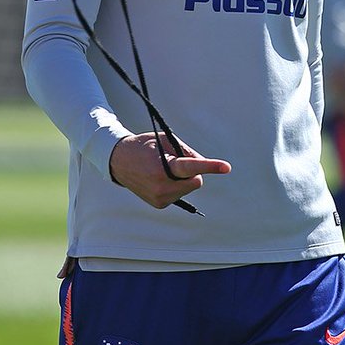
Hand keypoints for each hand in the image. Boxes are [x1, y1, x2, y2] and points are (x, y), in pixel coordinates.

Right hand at [109, 132, 230, 208]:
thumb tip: (202, 164)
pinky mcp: (159, 205)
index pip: (191, 167)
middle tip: (173, 161)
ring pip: (189, 188)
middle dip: (192, 171)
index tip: (227, 167)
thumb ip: (186, 151)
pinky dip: (176, 186)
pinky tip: (160, 180)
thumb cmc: (143, 147)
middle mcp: (161, 187)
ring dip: (183, 179)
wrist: (118, 161)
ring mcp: (160, 198)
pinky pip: (180, 194)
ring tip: (162, 169)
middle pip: (196, 180)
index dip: (210, 166)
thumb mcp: (164, 140)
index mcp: (162, 167)